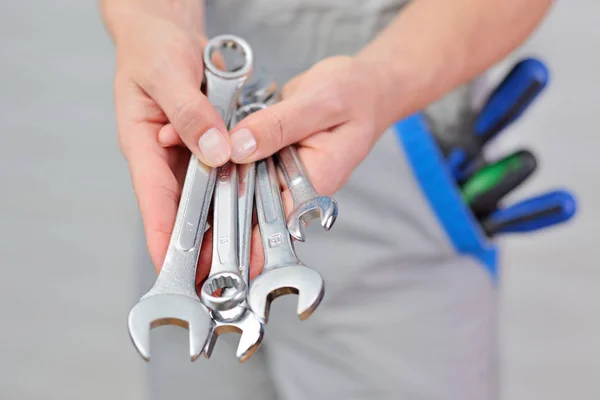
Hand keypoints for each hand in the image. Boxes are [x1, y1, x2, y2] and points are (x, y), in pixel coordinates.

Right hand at [102, 0, 230, 276]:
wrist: (165, 29)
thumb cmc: (152, 47)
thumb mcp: (168, 74)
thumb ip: (191, 113)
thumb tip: (216, 152)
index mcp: (142, 144)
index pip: (153, 199)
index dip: (163, 235)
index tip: (173, 267)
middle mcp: (164, 154)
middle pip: (181, 206)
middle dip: (197, 241)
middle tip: (219, 273)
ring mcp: (186, 150)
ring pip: (203, 193)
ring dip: (219, 219)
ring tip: (239, 251)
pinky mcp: (205, 142)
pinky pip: (220, 170)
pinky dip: (232, 187)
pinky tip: (249, 206)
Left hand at [160, 55, 389, 273]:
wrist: (365, 84)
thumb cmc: (356, 94)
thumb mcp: (320, 103)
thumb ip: (279, 125)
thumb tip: (239, 146)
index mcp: (314, 180)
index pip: (273, 221)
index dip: (242, 241)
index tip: (209, 258)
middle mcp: (295, 181)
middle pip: (250, 207)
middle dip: (215, 217)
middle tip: (181, 236)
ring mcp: (282, 168)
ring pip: (241, 182)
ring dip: (211, 181)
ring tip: (176, 189)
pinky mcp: (272, 151)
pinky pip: (242, 158)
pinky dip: (220, 154)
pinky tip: (191, 152)